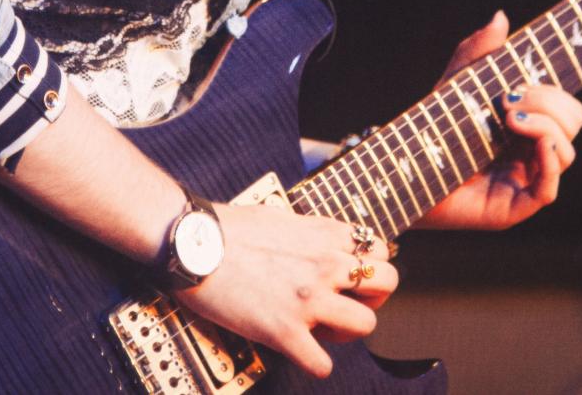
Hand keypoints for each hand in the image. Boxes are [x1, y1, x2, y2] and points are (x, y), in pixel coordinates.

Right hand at [171, 197, 397, 378]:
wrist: (193, 243)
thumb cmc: (228, 228)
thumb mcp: (283, 216)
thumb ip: (312, 233)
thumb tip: (322, 244)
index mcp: (326, 235)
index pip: (379, 250)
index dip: (367, 267)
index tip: (350, 277)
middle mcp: (326, 265)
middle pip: (388, 282)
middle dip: (372, 297)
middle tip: (345, 303)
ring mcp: (309, 300)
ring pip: (366, 324)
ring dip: (347, 331)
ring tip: (323, 330)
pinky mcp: (285, 331)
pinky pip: (322, 365)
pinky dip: (314, 364)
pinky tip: (300, 352)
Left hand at [411, 10, 581, 231]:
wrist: (398, 169)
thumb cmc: (427, 127)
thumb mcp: (453, 84)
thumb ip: (476, 52)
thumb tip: (501, 17)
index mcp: (526, 123)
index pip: (565, 105)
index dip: (554, 90)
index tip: (521, 80)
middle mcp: (530, 151)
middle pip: (573, 123)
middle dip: (551, 103)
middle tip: (510, 99)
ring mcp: (524, 180)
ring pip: (566, 152)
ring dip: (547, 127)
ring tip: (509, 119)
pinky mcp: (512, 207)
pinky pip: (549, 190)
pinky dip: (551, 163)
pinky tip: (537, 144)